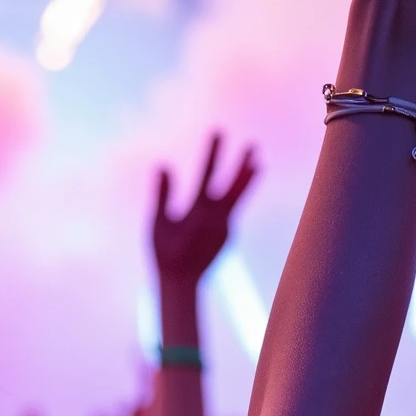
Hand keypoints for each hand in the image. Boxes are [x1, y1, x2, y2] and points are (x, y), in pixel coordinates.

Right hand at [152, 136, 257, 285]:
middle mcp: (217, 219)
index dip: (213, 152)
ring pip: (238, 198)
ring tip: (258, 162)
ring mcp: (227, 228)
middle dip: (242, 165)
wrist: (182, 284)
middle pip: (233, 186)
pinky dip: (231, 200)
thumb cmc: (164, 253)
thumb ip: (162, 194)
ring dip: (246, 179)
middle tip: (253, 145)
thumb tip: (163, 165)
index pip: (207, 174)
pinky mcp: (229, 235)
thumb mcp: (157, 223)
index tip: (218, 131)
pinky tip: (224, 198)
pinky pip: (231, 212)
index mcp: (197, 213)